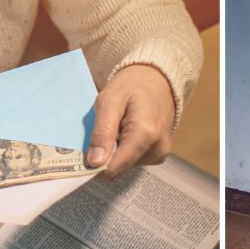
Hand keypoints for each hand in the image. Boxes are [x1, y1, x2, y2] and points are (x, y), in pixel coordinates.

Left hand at [88, 64, 175, 179]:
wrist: (157, 80)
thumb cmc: (131, 86)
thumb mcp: (108, 101)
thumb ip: (102, 132)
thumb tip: (94, 162)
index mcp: (145, 134)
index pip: (114, 168)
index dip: (96, 164)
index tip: (87, 149)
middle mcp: (158, 148)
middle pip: (119, 168)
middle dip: (107, 155)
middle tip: (106, 130)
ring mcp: (161, 153)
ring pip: (126, 166)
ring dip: (117, 151)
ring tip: (120, 128)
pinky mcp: (161, 154)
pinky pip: (135, 161)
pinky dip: (126, 150)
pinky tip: (129, 132)